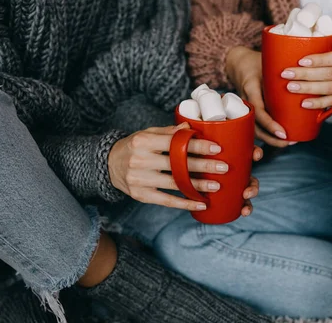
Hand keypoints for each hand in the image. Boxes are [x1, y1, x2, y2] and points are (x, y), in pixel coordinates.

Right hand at [108, 123, 262, 214]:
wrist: (108, 164)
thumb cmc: (134, 146)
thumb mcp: (147, 134)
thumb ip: (169, 132)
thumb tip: (190, 127)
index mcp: (144, 141)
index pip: (175, 143)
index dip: (197, 146)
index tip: (216, 148)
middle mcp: (140, 159)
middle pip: (177, 164)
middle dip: (203, 166)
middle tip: (223, 168)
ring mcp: (139, 179)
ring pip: (174, 183)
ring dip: (197, 186)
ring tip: (217, 186)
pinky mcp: (140, 194)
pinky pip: (166, 200)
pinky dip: (185, 203)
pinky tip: (201, 204)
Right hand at [226, 46, 291, 147]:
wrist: (239, 63)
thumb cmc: (258, 61)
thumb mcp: (268, 62)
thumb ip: (285, 69)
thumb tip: (311, 75)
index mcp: (250, 88)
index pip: (258, 110)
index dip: (270, 124)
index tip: (283, 133)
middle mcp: (246, 101)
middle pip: (255, 127)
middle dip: (271, 138)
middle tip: (289, 142)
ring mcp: (246, 108)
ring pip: (254, 130)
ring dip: (269, 140)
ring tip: (287, 143)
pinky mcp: (250, 111)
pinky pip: (255, 126)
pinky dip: (265, 135)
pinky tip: (278, 141)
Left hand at [280, 32, 331, 109]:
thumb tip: (310, 32)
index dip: (319, 60)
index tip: (301, 60)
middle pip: (329, 75)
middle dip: (306, 75)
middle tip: (286, 74)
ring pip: (329, 89)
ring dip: (309, 90)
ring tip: (290, 88)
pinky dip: (319, 104)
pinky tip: (304, 104)